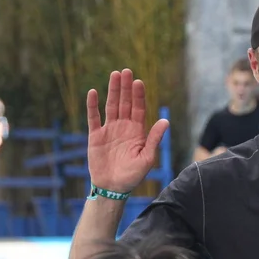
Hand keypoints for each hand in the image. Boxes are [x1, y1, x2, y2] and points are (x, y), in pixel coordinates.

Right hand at [86, 69, 169, 193]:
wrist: (113, 188)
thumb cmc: (132, 175)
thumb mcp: (147, 158)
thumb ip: (154, 139)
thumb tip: (165, 121)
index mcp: (137, 132)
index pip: (139, 109)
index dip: (138, 95)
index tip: (138, 82)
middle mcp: (124, 127)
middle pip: (125, 103)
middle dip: (126, 87)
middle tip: (126, 71)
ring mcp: (109, 130)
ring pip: (111, 106)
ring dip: (112, 91)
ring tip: (114, 75)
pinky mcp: (96, 136)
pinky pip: (94, 118)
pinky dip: (92, 106)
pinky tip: (92, 92)